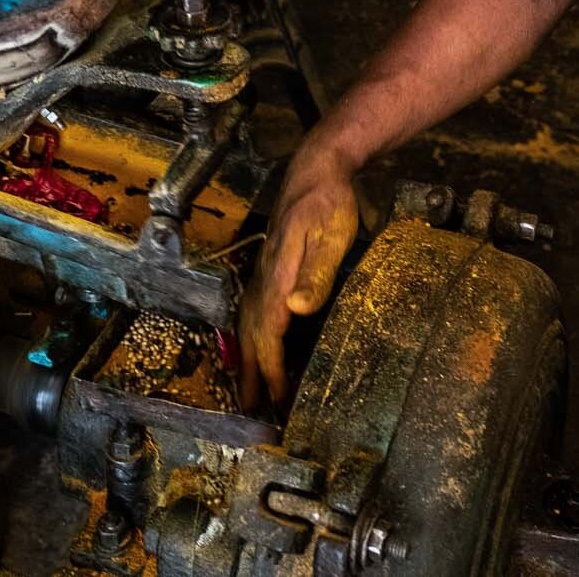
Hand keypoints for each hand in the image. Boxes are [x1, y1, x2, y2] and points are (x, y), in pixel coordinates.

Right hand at [239, 134, 361, 408]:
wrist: (317, 168)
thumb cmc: (328, 202)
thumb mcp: (330, 234)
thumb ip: (315, 272)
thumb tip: (293, 309)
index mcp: (278, 275)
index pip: (270, 332)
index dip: (271, 368)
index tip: (275, 398)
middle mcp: (265, 277)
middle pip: (253, 334)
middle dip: (254, 374)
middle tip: (255, 410)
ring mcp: (265, 271)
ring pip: (249, 323)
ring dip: (249, 358)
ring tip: (249, 389)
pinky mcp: (271, 265)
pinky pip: (254, 310)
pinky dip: (252, 336)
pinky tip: (257, 344)